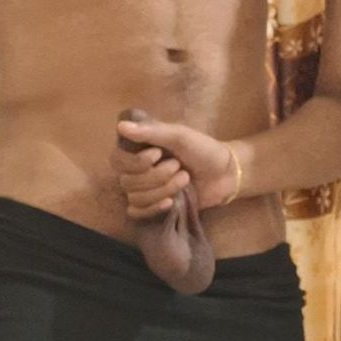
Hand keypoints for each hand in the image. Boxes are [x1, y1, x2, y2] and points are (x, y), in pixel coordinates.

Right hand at [113, 117, 236, 217]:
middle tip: (178, 167)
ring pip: (135, 198)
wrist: (224, 174)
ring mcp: (145, 190)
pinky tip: (171, 203)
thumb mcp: (179, 135)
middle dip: (155, 177)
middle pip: (126, 181)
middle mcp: (137, 170)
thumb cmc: (202, 149)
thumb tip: (121, 127)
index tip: (157, 154)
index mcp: (139, 150)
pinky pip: (138, 213)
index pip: (117, 160)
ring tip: (184, 180)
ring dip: (162, 190)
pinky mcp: (154, 207)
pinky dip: (153, 208)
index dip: (135, 162)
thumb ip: (150, 132)